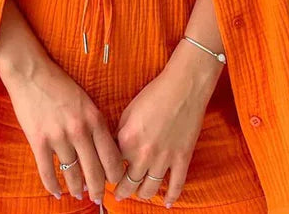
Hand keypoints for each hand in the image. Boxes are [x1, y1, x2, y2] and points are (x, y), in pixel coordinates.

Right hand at [0, 55, 125, 204]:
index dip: (114, 174)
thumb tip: (103, 148)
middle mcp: (79, 130)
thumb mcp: (86, 100)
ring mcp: (58, 137)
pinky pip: (47, 171)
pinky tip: (56, 192)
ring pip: (72, 174)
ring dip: (77, 188)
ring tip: (80, 195)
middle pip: (94, 171)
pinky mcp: (38, 141)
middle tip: (99, 198)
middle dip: (98, 189)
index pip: (111, 156)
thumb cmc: (59, 84)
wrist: (31, 72)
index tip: (114, 182)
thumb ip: (95, 123)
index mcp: (94, 118)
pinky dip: (52, 186)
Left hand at [111, 58, 216, 206]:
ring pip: (150, 190)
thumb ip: (120, 134)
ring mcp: (164, 159)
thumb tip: (114, 150)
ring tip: (138, 194)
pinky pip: (176, 186)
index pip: (111, 167)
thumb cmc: (155, 93)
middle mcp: (143, 154)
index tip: (105, 177)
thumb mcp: (128, 111)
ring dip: (142, 195)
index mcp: (127, 140)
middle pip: (128, 185)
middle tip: (118, 193)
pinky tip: (167, 202)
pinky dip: (172, 197)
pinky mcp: (182, 159)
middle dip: (121, 192)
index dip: (108, 173)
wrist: (183, 86)